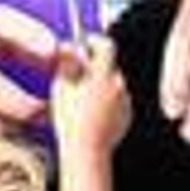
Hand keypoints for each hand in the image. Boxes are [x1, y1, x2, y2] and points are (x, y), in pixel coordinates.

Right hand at [51, 35, 130, 165]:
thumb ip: (67, 63)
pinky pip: (117, 101)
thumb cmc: (72, 121)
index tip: (85, 42)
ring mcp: (125, 101)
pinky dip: (107, 102)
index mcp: (103, 74)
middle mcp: (119, 85)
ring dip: (100, 85)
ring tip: (81, 99)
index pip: (106, 44)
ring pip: (113, 84)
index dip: (95, 40)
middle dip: (94, 66)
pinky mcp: (127, 116)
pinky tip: (91, 113)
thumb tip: (68, 47)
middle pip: (109, 65)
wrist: (87, 150)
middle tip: (76, 74)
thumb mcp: (62, 87)